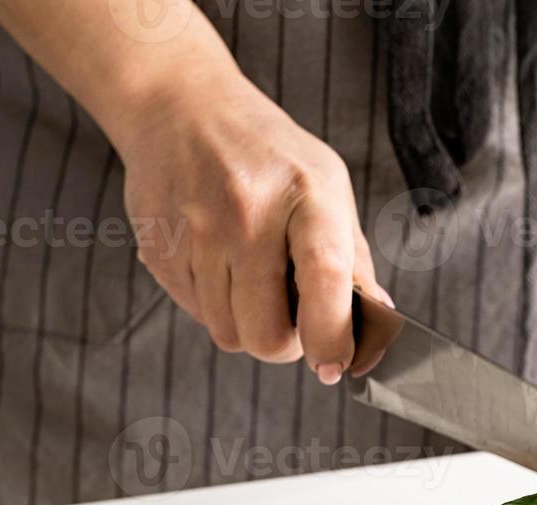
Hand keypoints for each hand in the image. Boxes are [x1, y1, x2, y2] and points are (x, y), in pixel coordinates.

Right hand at [115, 74, 390, 380]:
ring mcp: (197, 230)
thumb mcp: (325, 187)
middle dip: (282, 344)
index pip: (324, 276)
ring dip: (246, 323)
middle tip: (291, 322)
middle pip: (264, 331)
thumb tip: (378, 322)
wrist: (181, 108)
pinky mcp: (158, 248)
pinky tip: (219, 263)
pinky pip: (194, 313)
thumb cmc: (268, 156)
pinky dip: (213, 304)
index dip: (332, 334)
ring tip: (252, 278)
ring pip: (226, 332)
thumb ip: (352, 259)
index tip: (334, 364)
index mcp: (306, 192)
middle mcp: (248, 210)